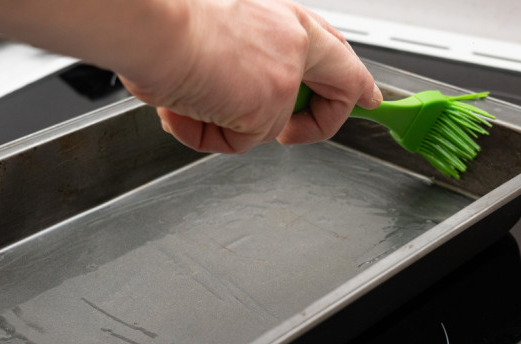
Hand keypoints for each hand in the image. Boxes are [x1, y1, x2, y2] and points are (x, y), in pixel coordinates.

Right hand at [119, 0, 381, 153]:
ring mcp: (283, 78)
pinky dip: (206, 135)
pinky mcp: (267, 108)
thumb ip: (246, 65)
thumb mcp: (221, 35)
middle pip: (339, 91)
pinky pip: (241, 144)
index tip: (368, 97)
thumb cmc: (171, 26)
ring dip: (222, 125)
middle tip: (293, 135)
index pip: (336, 53)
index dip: (355, 79)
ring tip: (192, 100)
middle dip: (319, 123)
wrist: (152, 28)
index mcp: (283, 21)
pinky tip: (187, 109)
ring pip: (269, 128)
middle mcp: (293, 45)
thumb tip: (230, 95)